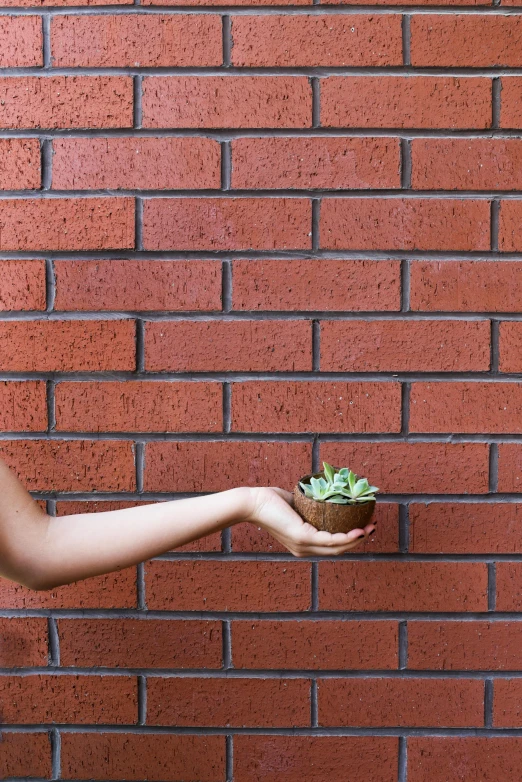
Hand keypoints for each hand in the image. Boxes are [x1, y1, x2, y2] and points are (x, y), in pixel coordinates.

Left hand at [244, 486, 375, 556]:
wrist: (253, 503)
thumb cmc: (270, 501)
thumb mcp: (296, 505)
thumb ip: (309, 506)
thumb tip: (325, 495)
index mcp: (303, 544)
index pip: (330, 546)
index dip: (349, 540)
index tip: (363, 528)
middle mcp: (304, 549)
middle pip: (337, 550)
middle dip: (358, 540)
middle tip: (372, 527)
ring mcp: (303, 545)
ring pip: (336, 547)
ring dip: (356, 539)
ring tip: (370, 528)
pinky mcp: (302, 537)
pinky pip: (329, 540)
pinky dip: (346, 537)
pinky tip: (357, 531)